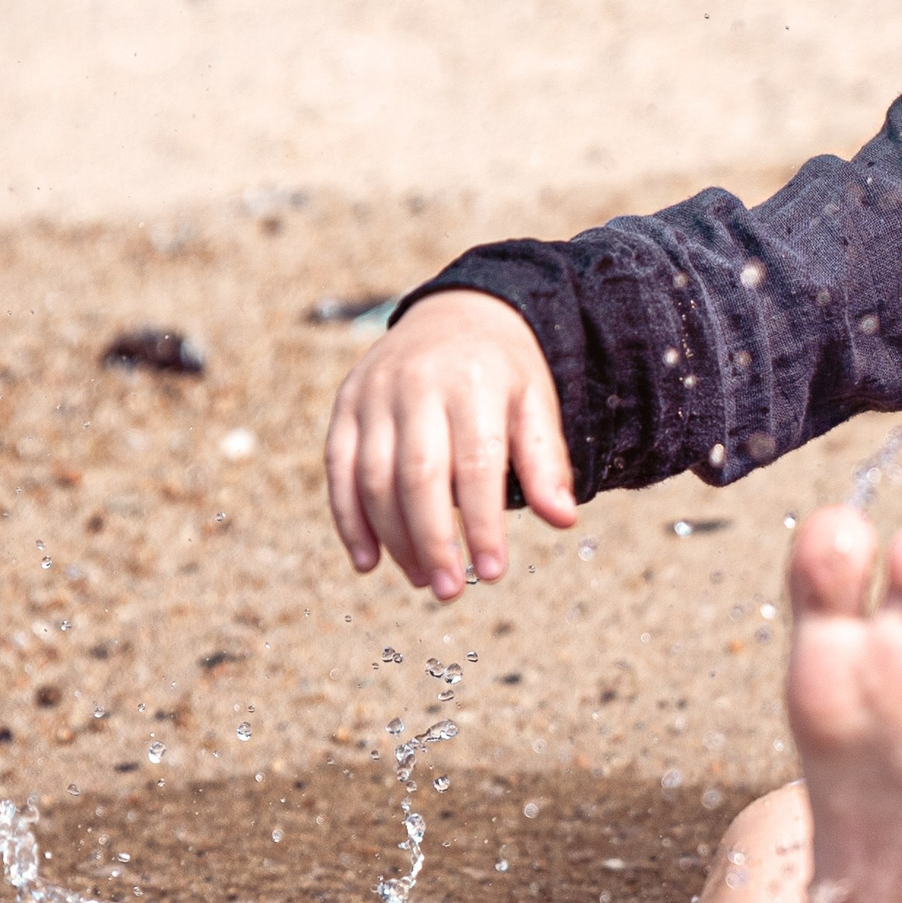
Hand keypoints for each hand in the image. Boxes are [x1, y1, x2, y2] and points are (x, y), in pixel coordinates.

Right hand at [324, 288, 577, 597]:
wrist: (456, 311)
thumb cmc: (503, 372)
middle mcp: (416, 385)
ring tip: (422, 579)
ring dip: (394, 539)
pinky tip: (369, 561)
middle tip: (450, 591)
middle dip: (433, 541)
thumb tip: (564, 521)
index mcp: (474, 383)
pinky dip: (348, 520)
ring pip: (373, 478)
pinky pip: (338, 469)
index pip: (477, 465)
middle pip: (418, 476)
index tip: (493, 572)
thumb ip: (546, 462)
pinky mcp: (344, 405)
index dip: (484, 524)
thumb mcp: (536, 404)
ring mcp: (373, 395)